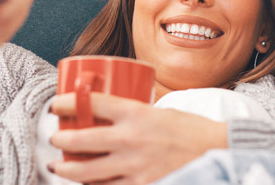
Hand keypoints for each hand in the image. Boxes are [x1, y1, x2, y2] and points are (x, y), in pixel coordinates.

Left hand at [47, 93, 227, 184]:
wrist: (220, 153)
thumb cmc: (191, 130)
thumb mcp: (160, 112)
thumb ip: (135, 116)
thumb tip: (108, 117)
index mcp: (137, 113)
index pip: (92, 103)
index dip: (66, 102)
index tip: (55, 105)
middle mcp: (131, 139)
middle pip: (80, 139)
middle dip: (60, 139)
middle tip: (55, 138)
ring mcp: (135, 167)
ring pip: (86, 172)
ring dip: (67, 169)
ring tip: (59, 166)